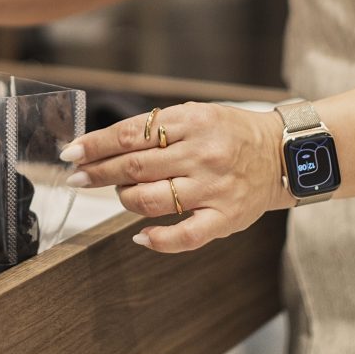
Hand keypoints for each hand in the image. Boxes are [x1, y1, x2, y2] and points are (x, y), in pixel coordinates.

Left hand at [60, 102, 288, 252]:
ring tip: (120, 195)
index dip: (96, 146)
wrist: (282, 154)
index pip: (130, 134)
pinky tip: (141, 237)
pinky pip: (183, 236)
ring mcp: (214, 189)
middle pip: (134, 167)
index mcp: (192, 122)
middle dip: (98, 174)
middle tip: (78, 178)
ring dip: (124, 199)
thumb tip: (104, 146)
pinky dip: (156, 240)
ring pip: (149, 200)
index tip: (72, 154)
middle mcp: (202, 154)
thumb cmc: (229, 133)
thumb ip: (155, 128)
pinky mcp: (225, 218)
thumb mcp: (195, 114)